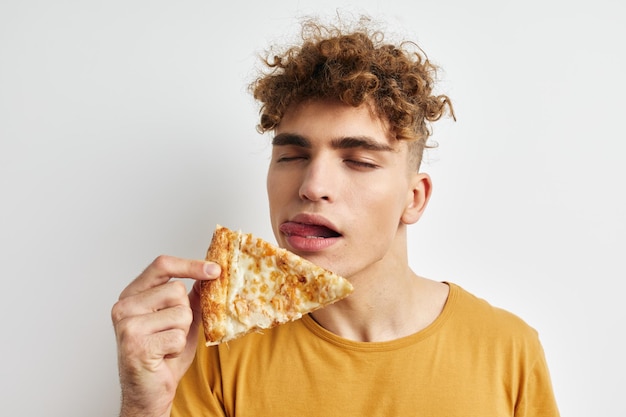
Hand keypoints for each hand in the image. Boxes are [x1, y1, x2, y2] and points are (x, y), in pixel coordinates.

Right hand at [111, 255, 220, 416]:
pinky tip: (163, 356)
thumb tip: (209, 273)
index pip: (162, 265)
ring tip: (166, 345)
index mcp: (132, 294)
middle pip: (176, 290)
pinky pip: (177, 336)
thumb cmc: (163, 354)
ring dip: (182, 333)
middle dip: (185, 314)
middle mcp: (124, 306)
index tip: (215, 270)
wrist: (149, 392)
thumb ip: (191, 296)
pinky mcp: (136, 345)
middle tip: (169, 333)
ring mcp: (127, 325)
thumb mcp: (181, 319)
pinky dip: (177, 349)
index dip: (190, 265)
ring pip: (181, 313)